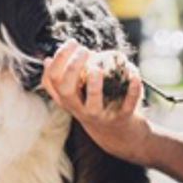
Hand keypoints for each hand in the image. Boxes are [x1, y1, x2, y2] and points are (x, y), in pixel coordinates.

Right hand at [40, 42, 150, 158]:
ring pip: (92, 104)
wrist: (120, 137)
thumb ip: (66, 78)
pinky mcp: (122, 119)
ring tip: (97, 68)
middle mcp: (80, 110)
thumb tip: (49, 59)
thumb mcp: (78, 96)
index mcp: (69, 101)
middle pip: (66, 92)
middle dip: (72, 68)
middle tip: (83, 51)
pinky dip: (131, 90)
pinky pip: (127, 105)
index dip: (58, 60)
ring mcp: (101, 116)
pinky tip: (133, 74)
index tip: (72, 44)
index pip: (52, 81)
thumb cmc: (97, 108)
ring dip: (94, 85)